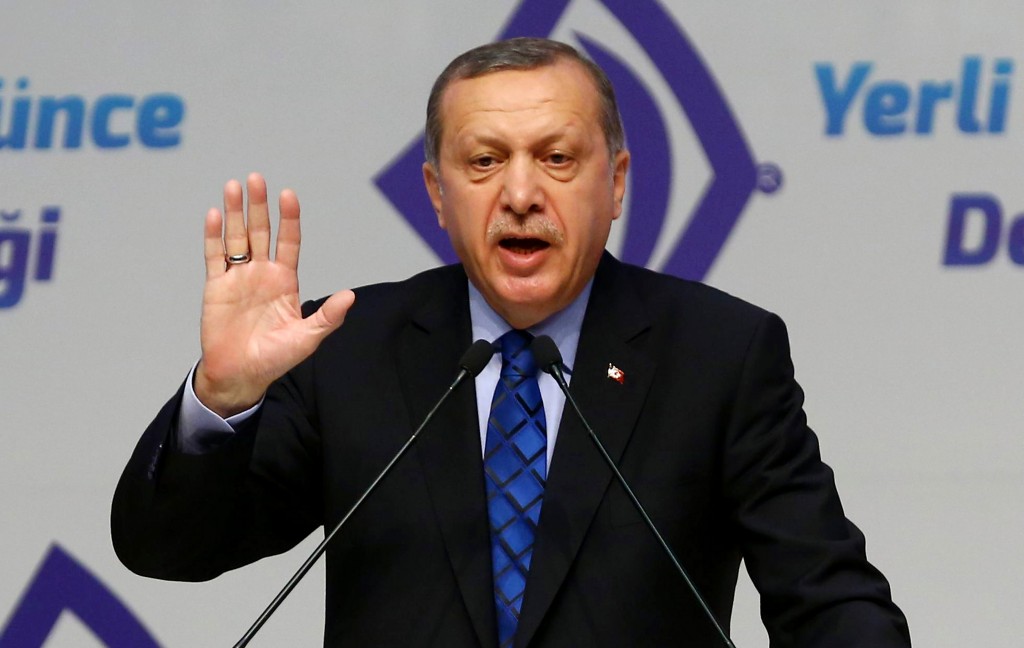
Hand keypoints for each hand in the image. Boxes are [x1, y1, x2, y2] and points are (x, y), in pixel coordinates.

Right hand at [194, 173, 354, 416]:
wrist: (241, 375)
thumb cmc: (275, 358)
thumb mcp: (307, 339)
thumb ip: (327, 317)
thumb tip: (350, 296)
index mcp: (285, 281)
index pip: (289, 242)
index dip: (289, 219)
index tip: (288, 195)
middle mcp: (261, 273)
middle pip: (260, 231)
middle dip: (259, 206)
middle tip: (257, 178)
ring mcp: (238, 277)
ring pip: (236, 237)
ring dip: (235, 212)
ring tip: (234, 186)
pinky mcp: (216, 286)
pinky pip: (214, 256)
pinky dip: (213, 235)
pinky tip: (215, 214)